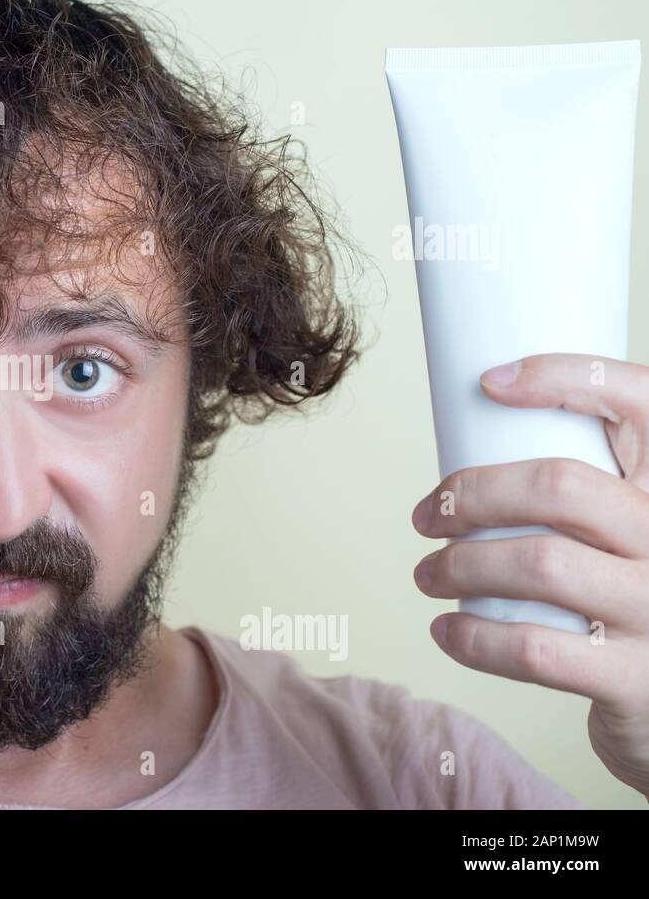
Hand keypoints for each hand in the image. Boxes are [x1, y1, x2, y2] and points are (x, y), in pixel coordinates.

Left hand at [409, 352, 648, 798]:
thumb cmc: (627, 592)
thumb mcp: (626, 525)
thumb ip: (583, 486)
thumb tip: (476, 427)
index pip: (641, 399)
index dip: (564, 377)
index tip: (491, 382)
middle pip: (560, 486)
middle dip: (472, 495)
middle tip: (427, 515)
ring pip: (538, 564)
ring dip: (457, 567)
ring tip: (427, 574)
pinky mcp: (635, 678)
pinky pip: (534, 649)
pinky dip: (473, 639)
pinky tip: (448, 631)